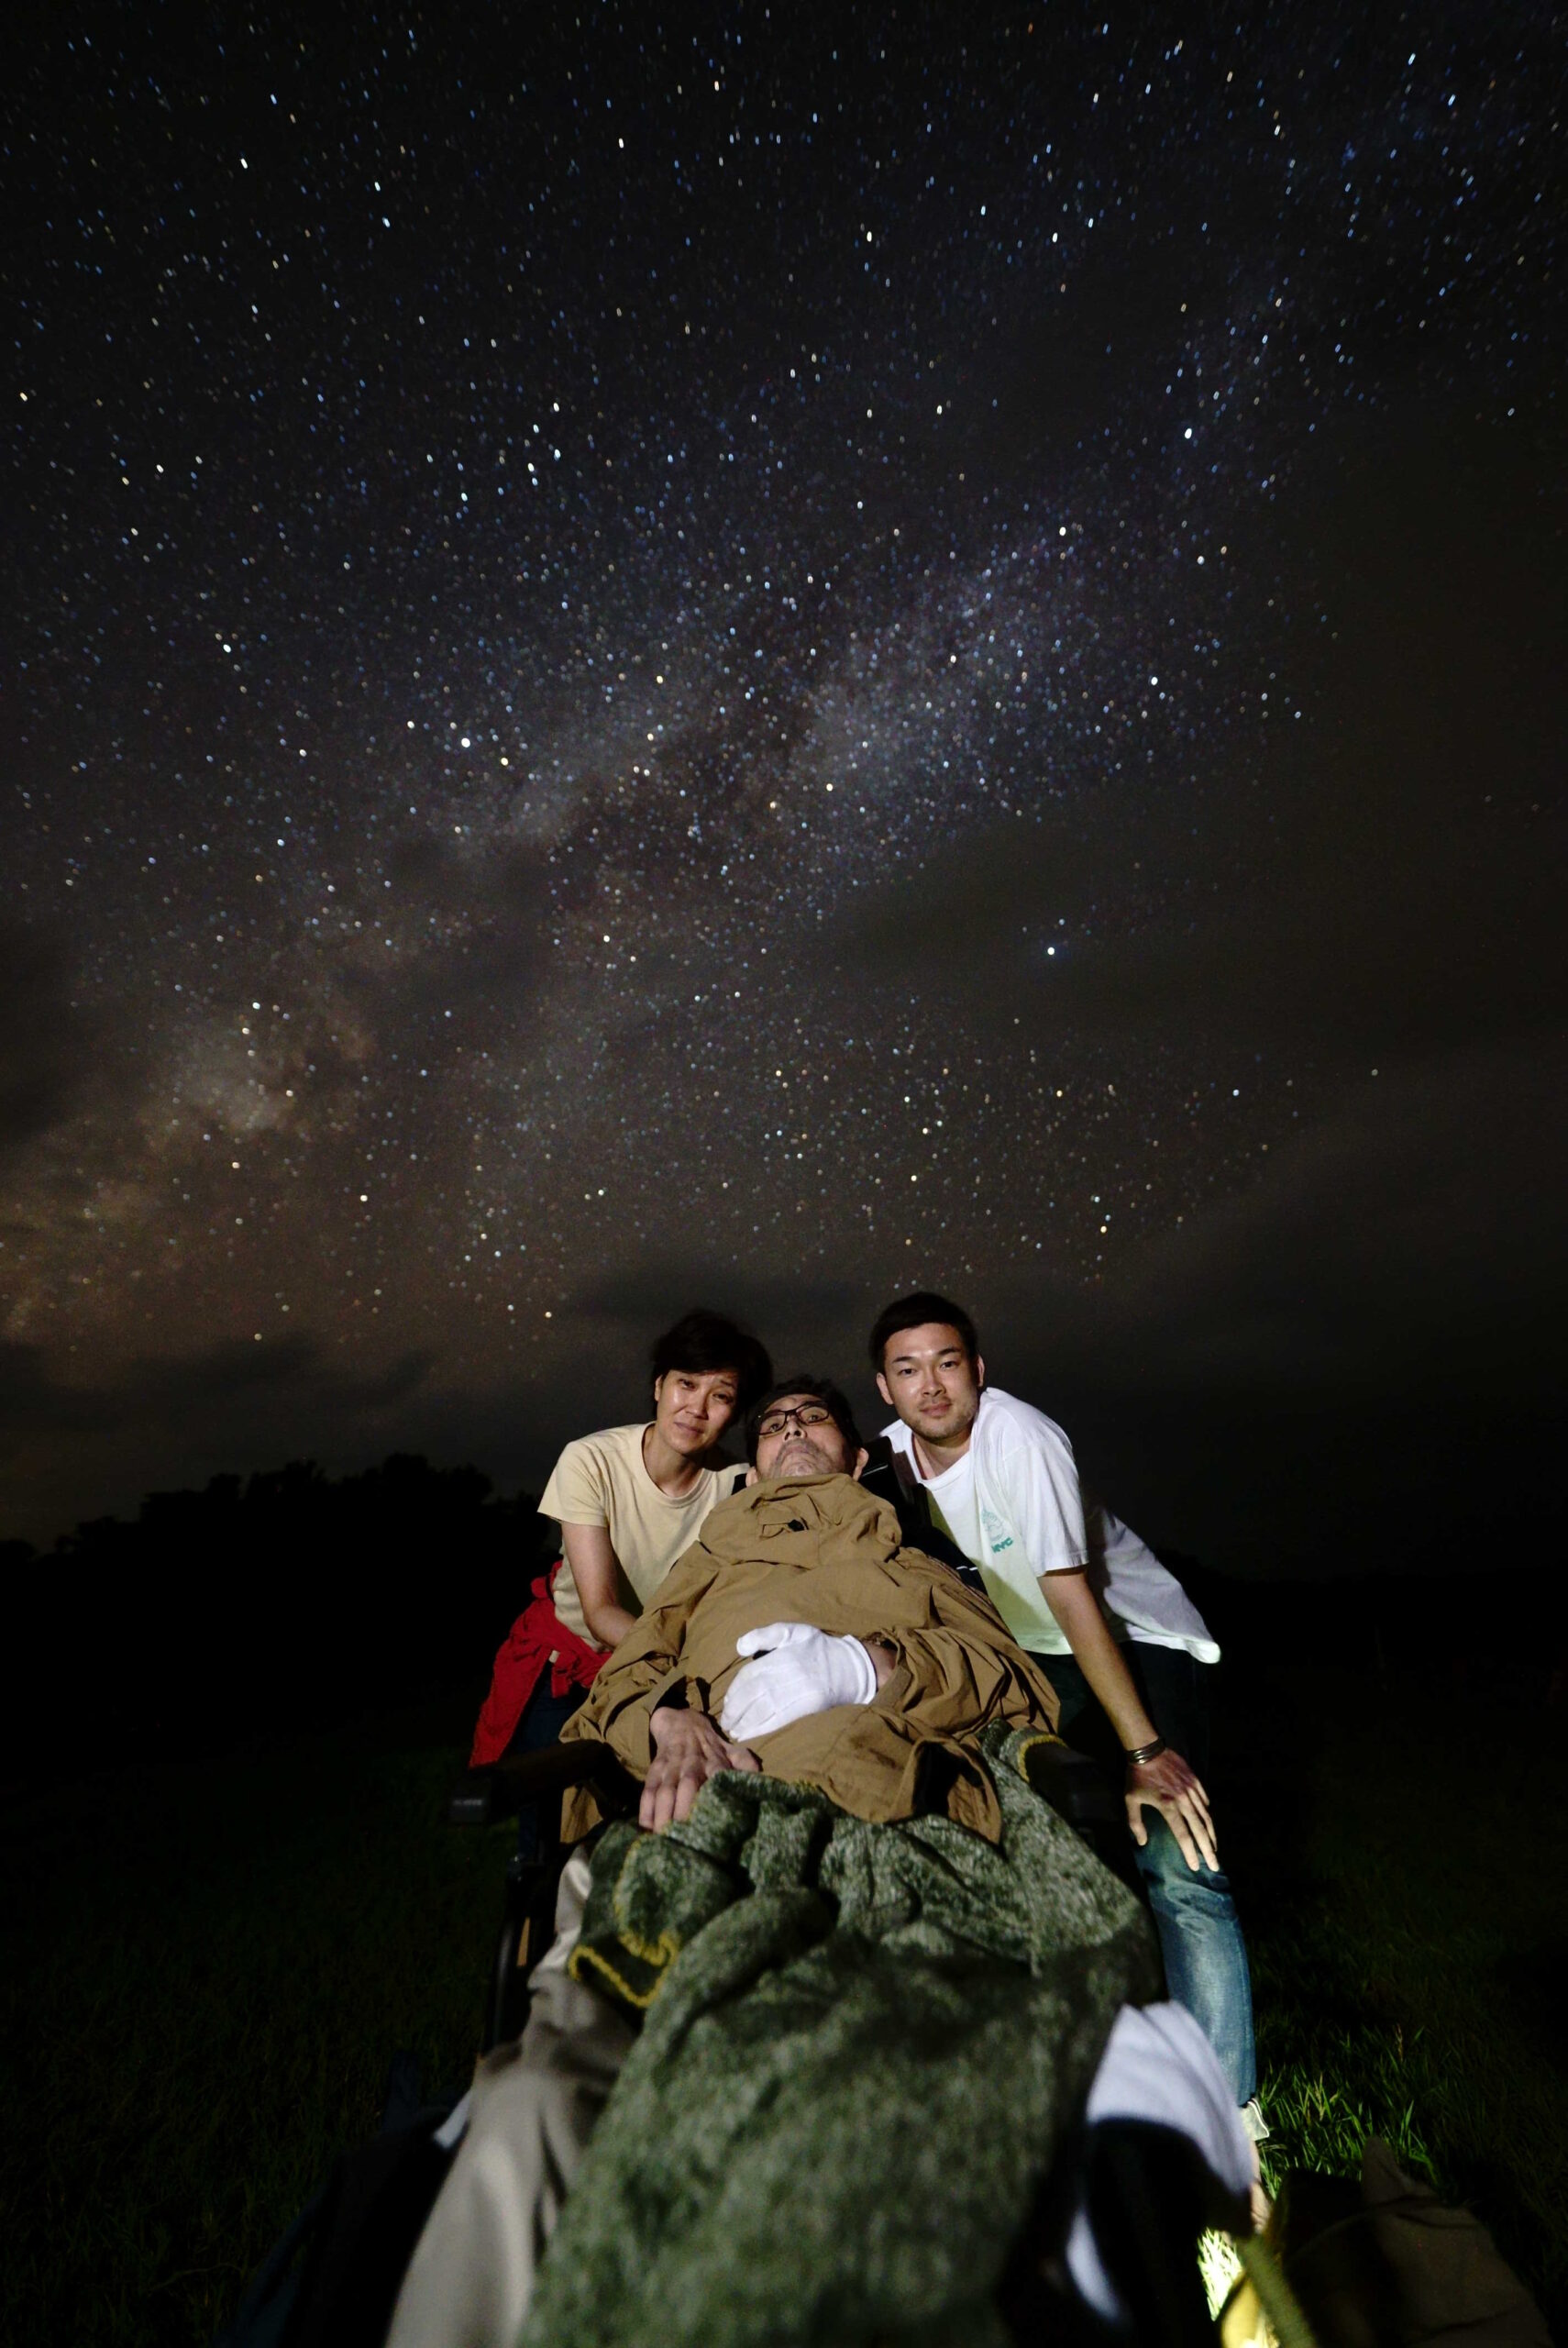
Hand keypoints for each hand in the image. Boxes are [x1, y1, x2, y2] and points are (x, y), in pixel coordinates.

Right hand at [640, 1708, 758, 1831]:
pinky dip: (646, 1807)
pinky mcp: (654, 1768)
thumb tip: (760, 1778)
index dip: (716, 1794)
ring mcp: (671, 1766)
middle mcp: (692, 1763)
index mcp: (714, 1760)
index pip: (718, 1776)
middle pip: (689, 1785)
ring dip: (663, 1813)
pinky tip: (646, 1826)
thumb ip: (744, 1763)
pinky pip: (648, 1788)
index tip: (716, 1821)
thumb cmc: (708, 1745)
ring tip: (663, 1836)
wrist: (680, 1721)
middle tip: (685, 1836)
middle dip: (685, 1809)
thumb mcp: (729, 1750)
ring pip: (666, 1790)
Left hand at [718, 1621, 879, 1741]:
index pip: (751, 1675)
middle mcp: (789, 1674)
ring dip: (745, 1722)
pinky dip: (761, 1728)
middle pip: (754, 1694)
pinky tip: (749, 1734)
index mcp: (783, 1655)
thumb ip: (764, 1635)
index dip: (735, 1690)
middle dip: (736, 1710)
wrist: (850, 1666)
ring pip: (765, 1708)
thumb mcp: (793, 1631)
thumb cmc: (817, 1648)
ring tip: (733, 1730)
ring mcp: (799, 1692)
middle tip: (725, 1721)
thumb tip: (739, 1647)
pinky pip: (780, 1719)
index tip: (726, 1703)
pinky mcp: (808, 1707)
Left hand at [1125, 1747, 1218, 1872]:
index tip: (1196, 1866)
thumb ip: (1136, 1823)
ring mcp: (1191, 1790)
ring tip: (1214, 1848)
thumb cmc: (1137, 1776)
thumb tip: (1142, 1842)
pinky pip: (1204, 1800)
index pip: (1183, 1836)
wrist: (1147, 1748)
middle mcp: (1183, 1800)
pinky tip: (1207, 1822)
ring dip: (1211, 1834)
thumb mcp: (1130, 1800)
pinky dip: (1207, 1812)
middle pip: (1199, 1830)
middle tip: (1214, 1865)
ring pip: (1206, 1816)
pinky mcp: (1195, 1780)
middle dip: (1208, 1850)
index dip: (1190, 1853)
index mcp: (1168, 1807)